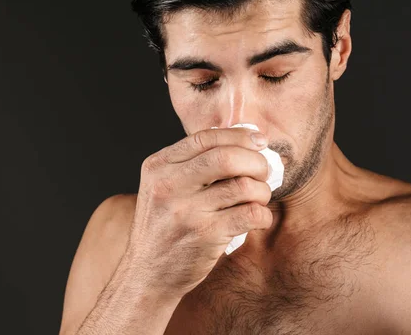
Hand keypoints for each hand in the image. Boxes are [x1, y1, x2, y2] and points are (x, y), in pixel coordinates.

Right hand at [127, 127, 272, 299]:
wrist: (147, 275)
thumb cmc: (164, 228)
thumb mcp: (162, 188)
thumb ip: (191, 164)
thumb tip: (244, 139)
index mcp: (158, 166)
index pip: (205, 137)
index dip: (239, 136)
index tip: (260, 141)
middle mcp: (168, 185)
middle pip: (227, 157)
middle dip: (256, 161)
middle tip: (264, 172)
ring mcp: (186, 211)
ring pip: (243, 186)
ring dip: (262, 191)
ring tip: (259, 199)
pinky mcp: (205, 235)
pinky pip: (251, 213)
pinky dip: (263, 214)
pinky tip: (258, 218)